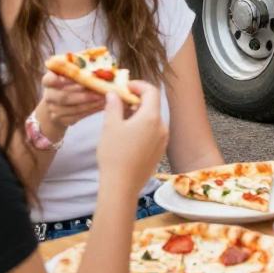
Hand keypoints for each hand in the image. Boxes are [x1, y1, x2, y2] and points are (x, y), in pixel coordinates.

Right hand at [37, 71, 108, 142]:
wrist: (56, 105)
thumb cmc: (67, 83)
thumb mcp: (68, 72)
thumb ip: (77, 66)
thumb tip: (95, 58)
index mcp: (48, 80)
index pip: (49, 80)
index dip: (60, 79)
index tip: (75, 76)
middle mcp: (49, 95)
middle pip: (64, 96)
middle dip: (84, 94)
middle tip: (100, 90)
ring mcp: (53, 110)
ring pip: (73, 108)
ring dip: (90, 103)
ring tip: (105, 98)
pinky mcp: (61, 120)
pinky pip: (78, 116)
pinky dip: (91, 111)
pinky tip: (102, 106)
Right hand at [95, 80, 166, 195]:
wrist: (122, 187)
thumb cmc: (114, 154)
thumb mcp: (110, 126)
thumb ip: (114, 105)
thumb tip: (114, 93)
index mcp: (151, 117)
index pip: (151, 91)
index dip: (138, 85)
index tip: (125, 87)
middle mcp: (162, 126)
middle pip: (152, 105)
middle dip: (137, 100)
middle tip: (119, 103)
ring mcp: (163, 140)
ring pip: (152, 119)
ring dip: (139, 114)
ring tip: (121, 120)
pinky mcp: (160, 151)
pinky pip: (153, 132)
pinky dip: (143, 127)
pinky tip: (128, 135)